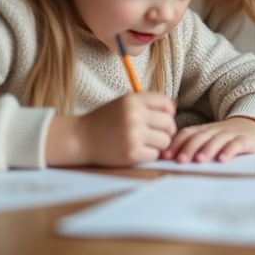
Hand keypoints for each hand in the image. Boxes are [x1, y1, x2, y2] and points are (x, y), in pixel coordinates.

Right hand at [48, 92, 175, 166]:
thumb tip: (174, 106)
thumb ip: (147, 103)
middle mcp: (134, 116)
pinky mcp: (131, 153)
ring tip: (146, 142)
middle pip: (169, 123)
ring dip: (159, 144)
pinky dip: (149, 154)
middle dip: (166, 130)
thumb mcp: (124, 103)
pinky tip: (139, 151)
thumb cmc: (105, 120)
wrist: (80, 138)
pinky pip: (155, 154)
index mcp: (133, 100)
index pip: (166, 103)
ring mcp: (133, 135)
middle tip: (156, 134)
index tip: (161, 118)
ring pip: (165, 141)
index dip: (168, 112)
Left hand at [162, 116, 254, 162]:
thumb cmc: (224, 136)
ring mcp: (230, 134)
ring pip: (217, 140)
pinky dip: (229, 151)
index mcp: (203, 130)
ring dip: (207, 150)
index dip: (176, 144)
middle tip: (181, 161)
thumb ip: (191, 145)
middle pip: (200, 137)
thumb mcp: (207, 137)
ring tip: (200, 160)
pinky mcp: (245, 139)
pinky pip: (236, 144)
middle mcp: (215, 130)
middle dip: (189, 148)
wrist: (252, 125)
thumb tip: (167, 160)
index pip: (187, 133)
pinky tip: (223, 159)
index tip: (166, 157)